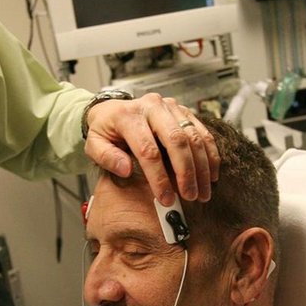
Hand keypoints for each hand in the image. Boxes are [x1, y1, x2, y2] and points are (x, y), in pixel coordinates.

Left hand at [84, 93, 219, 204]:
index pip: (148, 150)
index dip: (159, 177)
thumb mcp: (94, 144)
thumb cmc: (105, 130)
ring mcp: (171, 107)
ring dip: (202, 167)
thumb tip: (126, 170)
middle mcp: (152, 107)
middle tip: (191, 196)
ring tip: (203, 193)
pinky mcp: (184, 111)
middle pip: (177, 141)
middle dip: (187, 172)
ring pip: (194, 137)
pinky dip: (210, 155)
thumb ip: (106, 157)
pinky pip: (202, 132)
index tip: (166, 198)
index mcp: (128, 116)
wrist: (113, 109)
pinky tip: (211, 175)